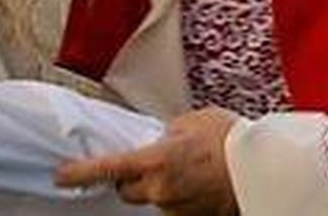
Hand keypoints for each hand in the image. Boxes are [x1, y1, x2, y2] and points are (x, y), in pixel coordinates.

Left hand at [56, 108, 240, 214]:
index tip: (62, 175)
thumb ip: (167, 131)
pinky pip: (173, 208)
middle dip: (131, 177)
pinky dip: (178, 196)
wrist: (265, 169)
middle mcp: (160, 190)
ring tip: (187, 170)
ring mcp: (175, 209)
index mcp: (156, 160)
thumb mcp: (193, 120)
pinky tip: (197, 183)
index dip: (79, 172)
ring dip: (158, 187)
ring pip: (151, 200)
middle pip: (126, 190)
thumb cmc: (233, 141)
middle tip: (151, 160)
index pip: (107, 168)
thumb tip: (158, 137)